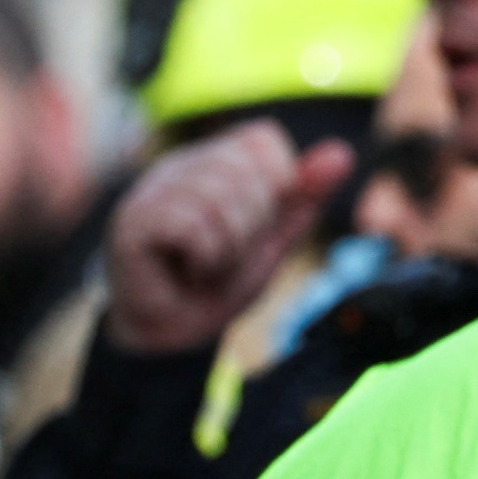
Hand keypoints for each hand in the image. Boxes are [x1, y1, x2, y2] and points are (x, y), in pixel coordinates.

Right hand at [100, 123, 357, 356]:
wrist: (172, 339)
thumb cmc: (216, 285)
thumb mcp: (272, 241)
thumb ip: (302, 199)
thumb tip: (343, 153)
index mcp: (213, 159)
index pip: (263, 139)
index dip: (275, 188)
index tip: (250, 229)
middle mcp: (179, 164)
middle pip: (245, 170)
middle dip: (251, 227)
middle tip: (225, 256)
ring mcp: (152, 189)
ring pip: (219, 200)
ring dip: (227, 249)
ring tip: (205, 267)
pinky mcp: (133, 220)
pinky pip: (191, 226)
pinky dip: (203, 259)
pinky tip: (185, 272)